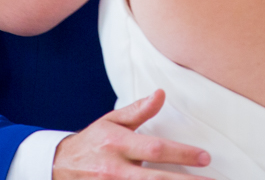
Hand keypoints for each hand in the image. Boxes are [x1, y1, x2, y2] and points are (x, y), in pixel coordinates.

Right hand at [52, 90, 212, 179]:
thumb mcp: (112, 121)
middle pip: (155, 179)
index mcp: (117, 143)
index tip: (205, 157)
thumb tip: (161, 94)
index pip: (154, 149)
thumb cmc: (93, 141)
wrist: (60, 166)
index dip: (181, 154)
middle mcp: (115, 169)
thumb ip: (138, 110)